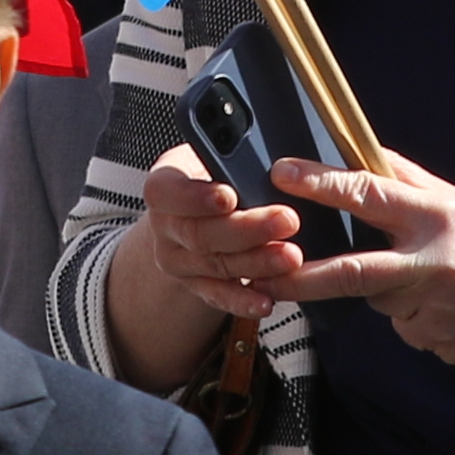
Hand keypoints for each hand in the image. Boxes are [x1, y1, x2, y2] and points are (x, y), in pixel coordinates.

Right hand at [132, 148, 309, 322]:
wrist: (192, 211)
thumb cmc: (212, 173)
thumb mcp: (214, 153)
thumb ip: (231, 154)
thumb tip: (269, 156)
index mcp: (163, 186)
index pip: (167, 192)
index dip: (196, 196)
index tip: (229, 196)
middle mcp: (164, 227)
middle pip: (200, 234)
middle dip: (246, 229)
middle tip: (286, 220)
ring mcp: (178, 261)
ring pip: (215, 265)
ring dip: (256, 263)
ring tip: (291, 256)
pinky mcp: (196, 285)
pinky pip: (218, 297)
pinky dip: (243, 301)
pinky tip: (266, 301)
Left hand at [271, 143, 454, 372]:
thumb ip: (409, 181)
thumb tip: (363, 150)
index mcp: (435, 217)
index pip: (369, 194)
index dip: (322, 184)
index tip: (283, 173)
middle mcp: (433, 261)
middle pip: (355, 271)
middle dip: (306, 276)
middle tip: (268, 275)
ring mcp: (437, 307)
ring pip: (381, 304)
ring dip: (392, 296)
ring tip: (434, 285)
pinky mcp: (440, 341)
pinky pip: (407, 331)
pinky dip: (416, 321)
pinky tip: (449, 310)